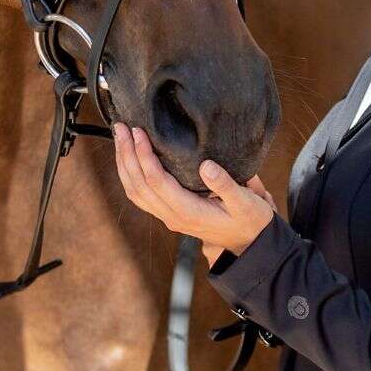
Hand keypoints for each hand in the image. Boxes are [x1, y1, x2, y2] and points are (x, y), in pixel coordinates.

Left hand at [111, 122, 277, 265]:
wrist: (249, 242)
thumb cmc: (250, 220)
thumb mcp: (247, 203)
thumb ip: (227, 185)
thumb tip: (206, 166)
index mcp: (189, 212)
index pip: (156, 181)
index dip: (144, 155)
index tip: (139, 132)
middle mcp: (172, 216)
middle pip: (139, 185)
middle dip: (127, 154)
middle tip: (120, 127)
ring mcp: (168, 217)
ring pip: (135, 191)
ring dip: (124, 164)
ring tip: (119, 137)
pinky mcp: (168, 214)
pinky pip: (140, 196)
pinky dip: (129, 175)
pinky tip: (128, 158)